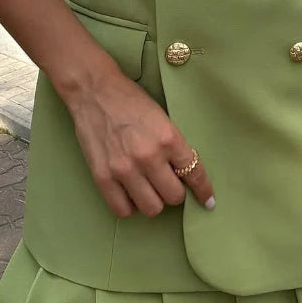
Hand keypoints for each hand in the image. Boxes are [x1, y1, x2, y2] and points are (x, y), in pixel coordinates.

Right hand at [65, 70, 215, 218]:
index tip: (208, 201)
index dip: (204, 191)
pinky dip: (130, 206)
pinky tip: (130, 194)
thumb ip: (174, 146)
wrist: (94, 91)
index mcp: (168, 138)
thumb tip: (184, 173)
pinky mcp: (103, 177)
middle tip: (168, 182)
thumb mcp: (162, 119)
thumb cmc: (130, 101)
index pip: (194, 174)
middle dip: (175, 192)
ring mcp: (124, 169)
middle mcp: (148, 157)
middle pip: (174, 197)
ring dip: (154, 201)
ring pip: (151, 208)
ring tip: (148, 189)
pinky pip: (123, 210)